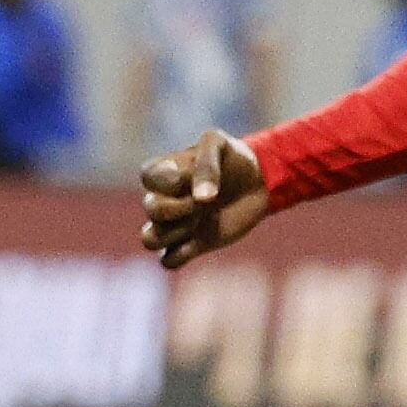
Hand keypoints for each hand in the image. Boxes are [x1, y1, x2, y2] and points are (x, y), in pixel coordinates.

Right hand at [137, 130, 270, 268]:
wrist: (258, 182)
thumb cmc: (233, 158)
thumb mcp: (219, 144)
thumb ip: (206, 165)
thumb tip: (202, 199)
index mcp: (164, 171)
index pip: (148, 177)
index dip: (171, 180)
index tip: (192, 176)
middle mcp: (165, 199)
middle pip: (150, 209)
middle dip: (176, 208)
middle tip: (203, 204)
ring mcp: (176, 223)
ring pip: (149, 239)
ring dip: (171, 234)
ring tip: (197, 224)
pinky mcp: (192, 244)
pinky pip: (168, 261)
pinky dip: (178, 256)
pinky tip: (199, 242)